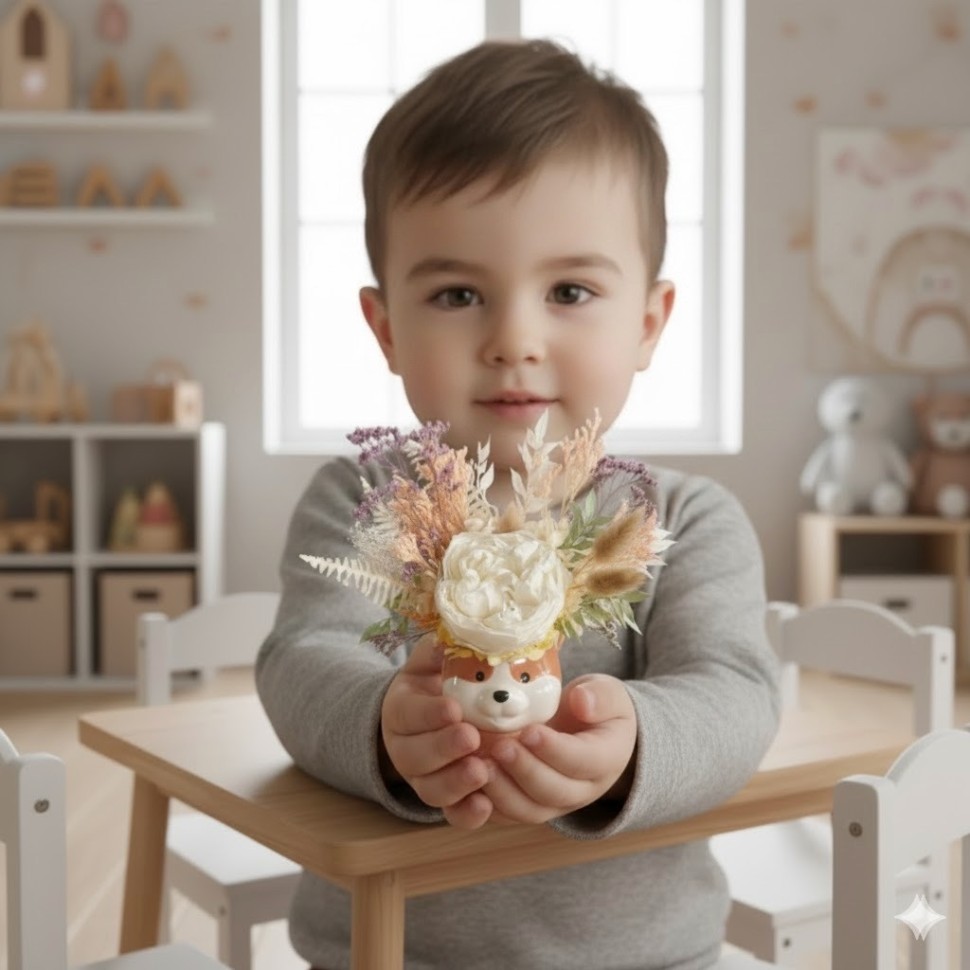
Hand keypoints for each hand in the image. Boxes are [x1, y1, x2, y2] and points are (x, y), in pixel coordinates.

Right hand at [380, 635, 494, 828]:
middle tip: (471, 738)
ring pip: (431, 790)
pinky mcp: (445, 800)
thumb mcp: (431, 663)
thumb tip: (452, 633)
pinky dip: (467, 814)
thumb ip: (438, 650)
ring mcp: (424, 779)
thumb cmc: (437, 685)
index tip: (453, 707)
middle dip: (443, 748)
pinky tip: (487, 806)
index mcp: (401, 710)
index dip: (429, 713)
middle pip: (416, 756)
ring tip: (481, 771)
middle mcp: (406, 750)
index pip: (409, 713)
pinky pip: (452, 815)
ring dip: (455, 784)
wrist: (430, 719)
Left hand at [482, 673, 636, 823]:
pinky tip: (467, 782)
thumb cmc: (598, 708)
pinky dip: (485, 805)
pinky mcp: (529, 806)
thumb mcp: (610, 695)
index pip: (582, 761)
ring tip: (480, 765)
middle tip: (499, 748)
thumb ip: (600, 697)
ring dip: (502, 792)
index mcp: (606, 760)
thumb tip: (581, 701)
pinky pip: (507, 815)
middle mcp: (582, 790)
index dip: (554, 750)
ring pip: (529, 811)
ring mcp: (554, 803)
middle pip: (553, 791)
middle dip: (524, 771)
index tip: (530, 732)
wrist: (592, 734)